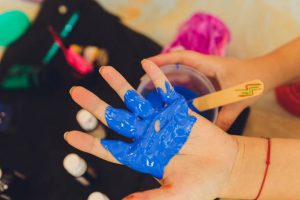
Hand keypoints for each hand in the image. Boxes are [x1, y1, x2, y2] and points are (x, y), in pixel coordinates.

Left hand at [65, 59, 237, 199]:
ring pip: (135, 100)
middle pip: (115, 118)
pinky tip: (145, 64)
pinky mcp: (178, 110)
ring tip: (104, 70)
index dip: (90, 143)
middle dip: (96, 105)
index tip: (69, 135)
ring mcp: (161, 121)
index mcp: (142, 156)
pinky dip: (156, 78)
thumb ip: (149, 199)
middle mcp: (147, 136)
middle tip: (75, 92)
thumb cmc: (200, 184)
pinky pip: (165, 91)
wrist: (226, 168)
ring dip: (120, 85)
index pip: (110, 149)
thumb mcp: (173, 194)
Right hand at [149, 51, 269, 130]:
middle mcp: (205, 65)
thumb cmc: (254, 82)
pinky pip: (189, 78)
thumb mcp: (238, 101)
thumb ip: (226, 118)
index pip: (183, 57)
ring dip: (167, 76)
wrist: (266, 74)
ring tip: (152, 88)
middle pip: (177, 63)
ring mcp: (205, 71)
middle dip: (159, 68)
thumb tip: (211, 136)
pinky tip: (171, 95)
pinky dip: (177, 83)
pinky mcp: (208, 77)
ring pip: (182, 71)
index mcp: (210, 64)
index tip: (146, 63)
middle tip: (143, 80)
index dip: (163, 59)